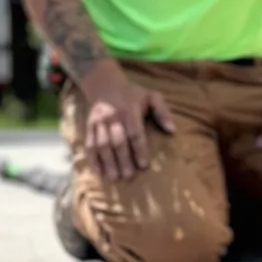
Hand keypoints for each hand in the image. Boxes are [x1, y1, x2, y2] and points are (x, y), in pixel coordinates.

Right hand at [81, 60, 175, 180]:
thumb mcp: (152, 96)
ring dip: (107, 162)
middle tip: (128, 176)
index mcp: (130, 110)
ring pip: (102, 145)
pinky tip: (97, 172)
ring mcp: (99, 122)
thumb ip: (163, 112)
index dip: (139, 149)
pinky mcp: (89, 126)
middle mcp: (112, 117)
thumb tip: (172, 130)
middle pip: (117, 141)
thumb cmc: (133, 94)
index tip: (143, 165)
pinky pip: (89, 144)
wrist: (104, 83)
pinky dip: (92, 159)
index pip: (135, 133)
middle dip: (123, 160)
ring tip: (113, 178)